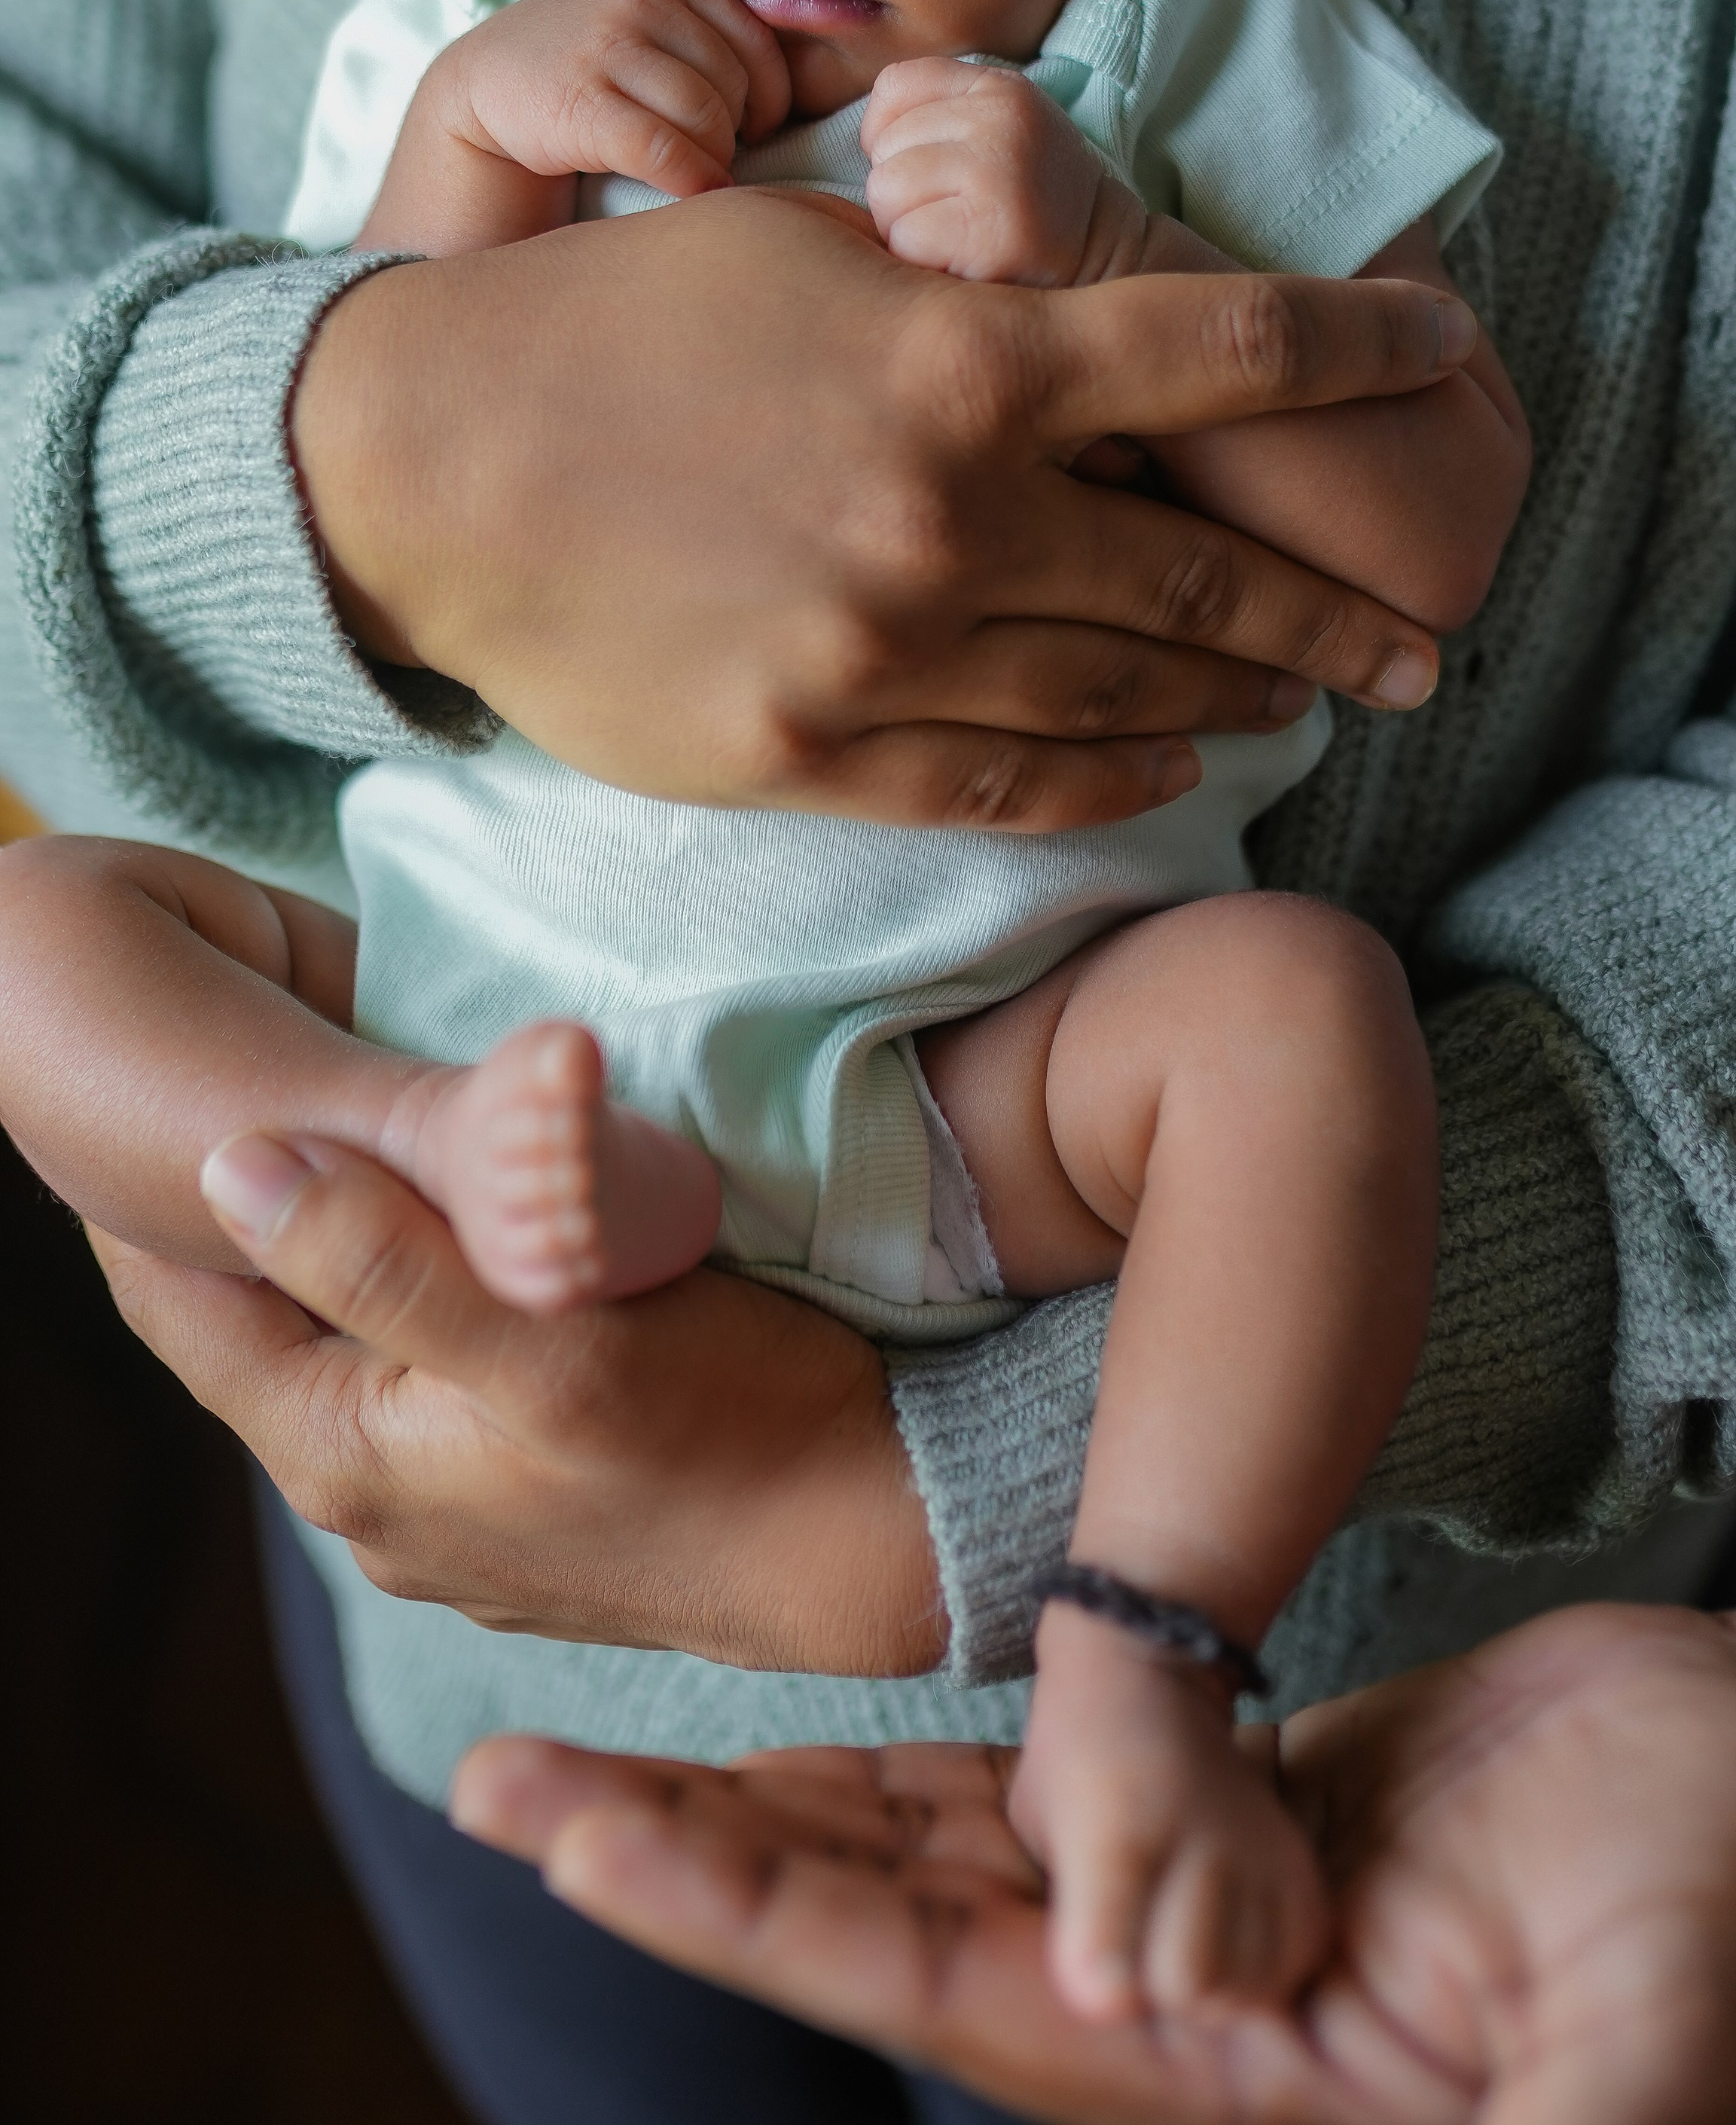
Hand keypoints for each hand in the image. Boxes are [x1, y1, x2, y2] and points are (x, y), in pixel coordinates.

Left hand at [88, 1135, 943, 1676]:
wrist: (877, 1541)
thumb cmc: (731, 1426)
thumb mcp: (552, 1331)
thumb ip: (383, 1256)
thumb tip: (225, 1162)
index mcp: (344, 1452)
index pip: (177, 1304)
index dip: (148, 1190)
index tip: (153, 1076)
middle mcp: (370, 1500)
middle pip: (253, 1323)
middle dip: (243, 1210)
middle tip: (248, 1068)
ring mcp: (443, 1511)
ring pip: (343, 1345)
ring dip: (340, 1249)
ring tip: (351, 1128)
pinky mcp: (516, 1500)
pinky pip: (421, 1375)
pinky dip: (416, 1295)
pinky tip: (465, 1233)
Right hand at [293, 189, 1469, 828]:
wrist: (429, 464)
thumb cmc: (615, 322)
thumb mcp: (806, 251)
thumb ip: (966, 295)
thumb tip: (1083, 330)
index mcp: (966, 363)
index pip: (1227, 354)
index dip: (1361, 346)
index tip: (1442, 344)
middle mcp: (953, 517)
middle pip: (1205, 571)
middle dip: (1334, 604)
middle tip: (1420, 636)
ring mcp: (886, 652)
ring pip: (1123, 693)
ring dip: (1236, 694)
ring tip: (1306, 698)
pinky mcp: (814, 753)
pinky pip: (1009, 782)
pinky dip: (1112, 778)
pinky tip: (1172, 767)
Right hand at [358, 0, 791, 254]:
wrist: (479, 92)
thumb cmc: (580, 72)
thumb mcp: (640, 28)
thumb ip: (702, 36)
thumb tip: (789, 90)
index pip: (758, 43)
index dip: (768, 97)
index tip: (754, 129)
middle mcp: (641, 5)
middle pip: (734, 86)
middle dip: (733, 133)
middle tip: (709, 155)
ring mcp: (609, 50)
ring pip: (707, 118)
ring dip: (711, 160)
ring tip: (689, 171)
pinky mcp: (582, 105)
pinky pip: (666, 152)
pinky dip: (690, 182)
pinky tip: (686, 195)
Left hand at [452, 1602, 1735, 2123]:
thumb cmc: (1723, 1928)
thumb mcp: (1613, 2076)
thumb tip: (1183, 2034)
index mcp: (1207, 2075)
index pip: (916, 1989)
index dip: (741, 1911)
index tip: (581, 1834)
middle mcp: (1164, 2009)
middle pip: (877, 1922)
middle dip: (689, 1856)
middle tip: (504, 1778)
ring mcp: (1189, 1913)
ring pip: (927, 1856)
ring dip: (764, 1808)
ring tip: (589, 1763)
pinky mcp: (1229, 1814)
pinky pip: (1030, 1789)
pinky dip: (904, 1766)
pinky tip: (802, 1748)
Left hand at [861, 56, 1145, 284]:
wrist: (1109, 258)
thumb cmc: (1035, 199)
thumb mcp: (1002, 130)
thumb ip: (939, 113)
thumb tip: (865, 138)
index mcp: (1000, 88)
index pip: (894, 87)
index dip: (890, 133)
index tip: (926, 166)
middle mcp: (1001, 121)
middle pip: (884, 148)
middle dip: (903, 190)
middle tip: (957, 211)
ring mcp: (996, 173)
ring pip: (885, 193)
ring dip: (906, 227)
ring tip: (959, 235)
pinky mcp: (988, 231)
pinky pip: (904, 239)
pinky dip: (922, 260)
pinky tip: (963, 261)